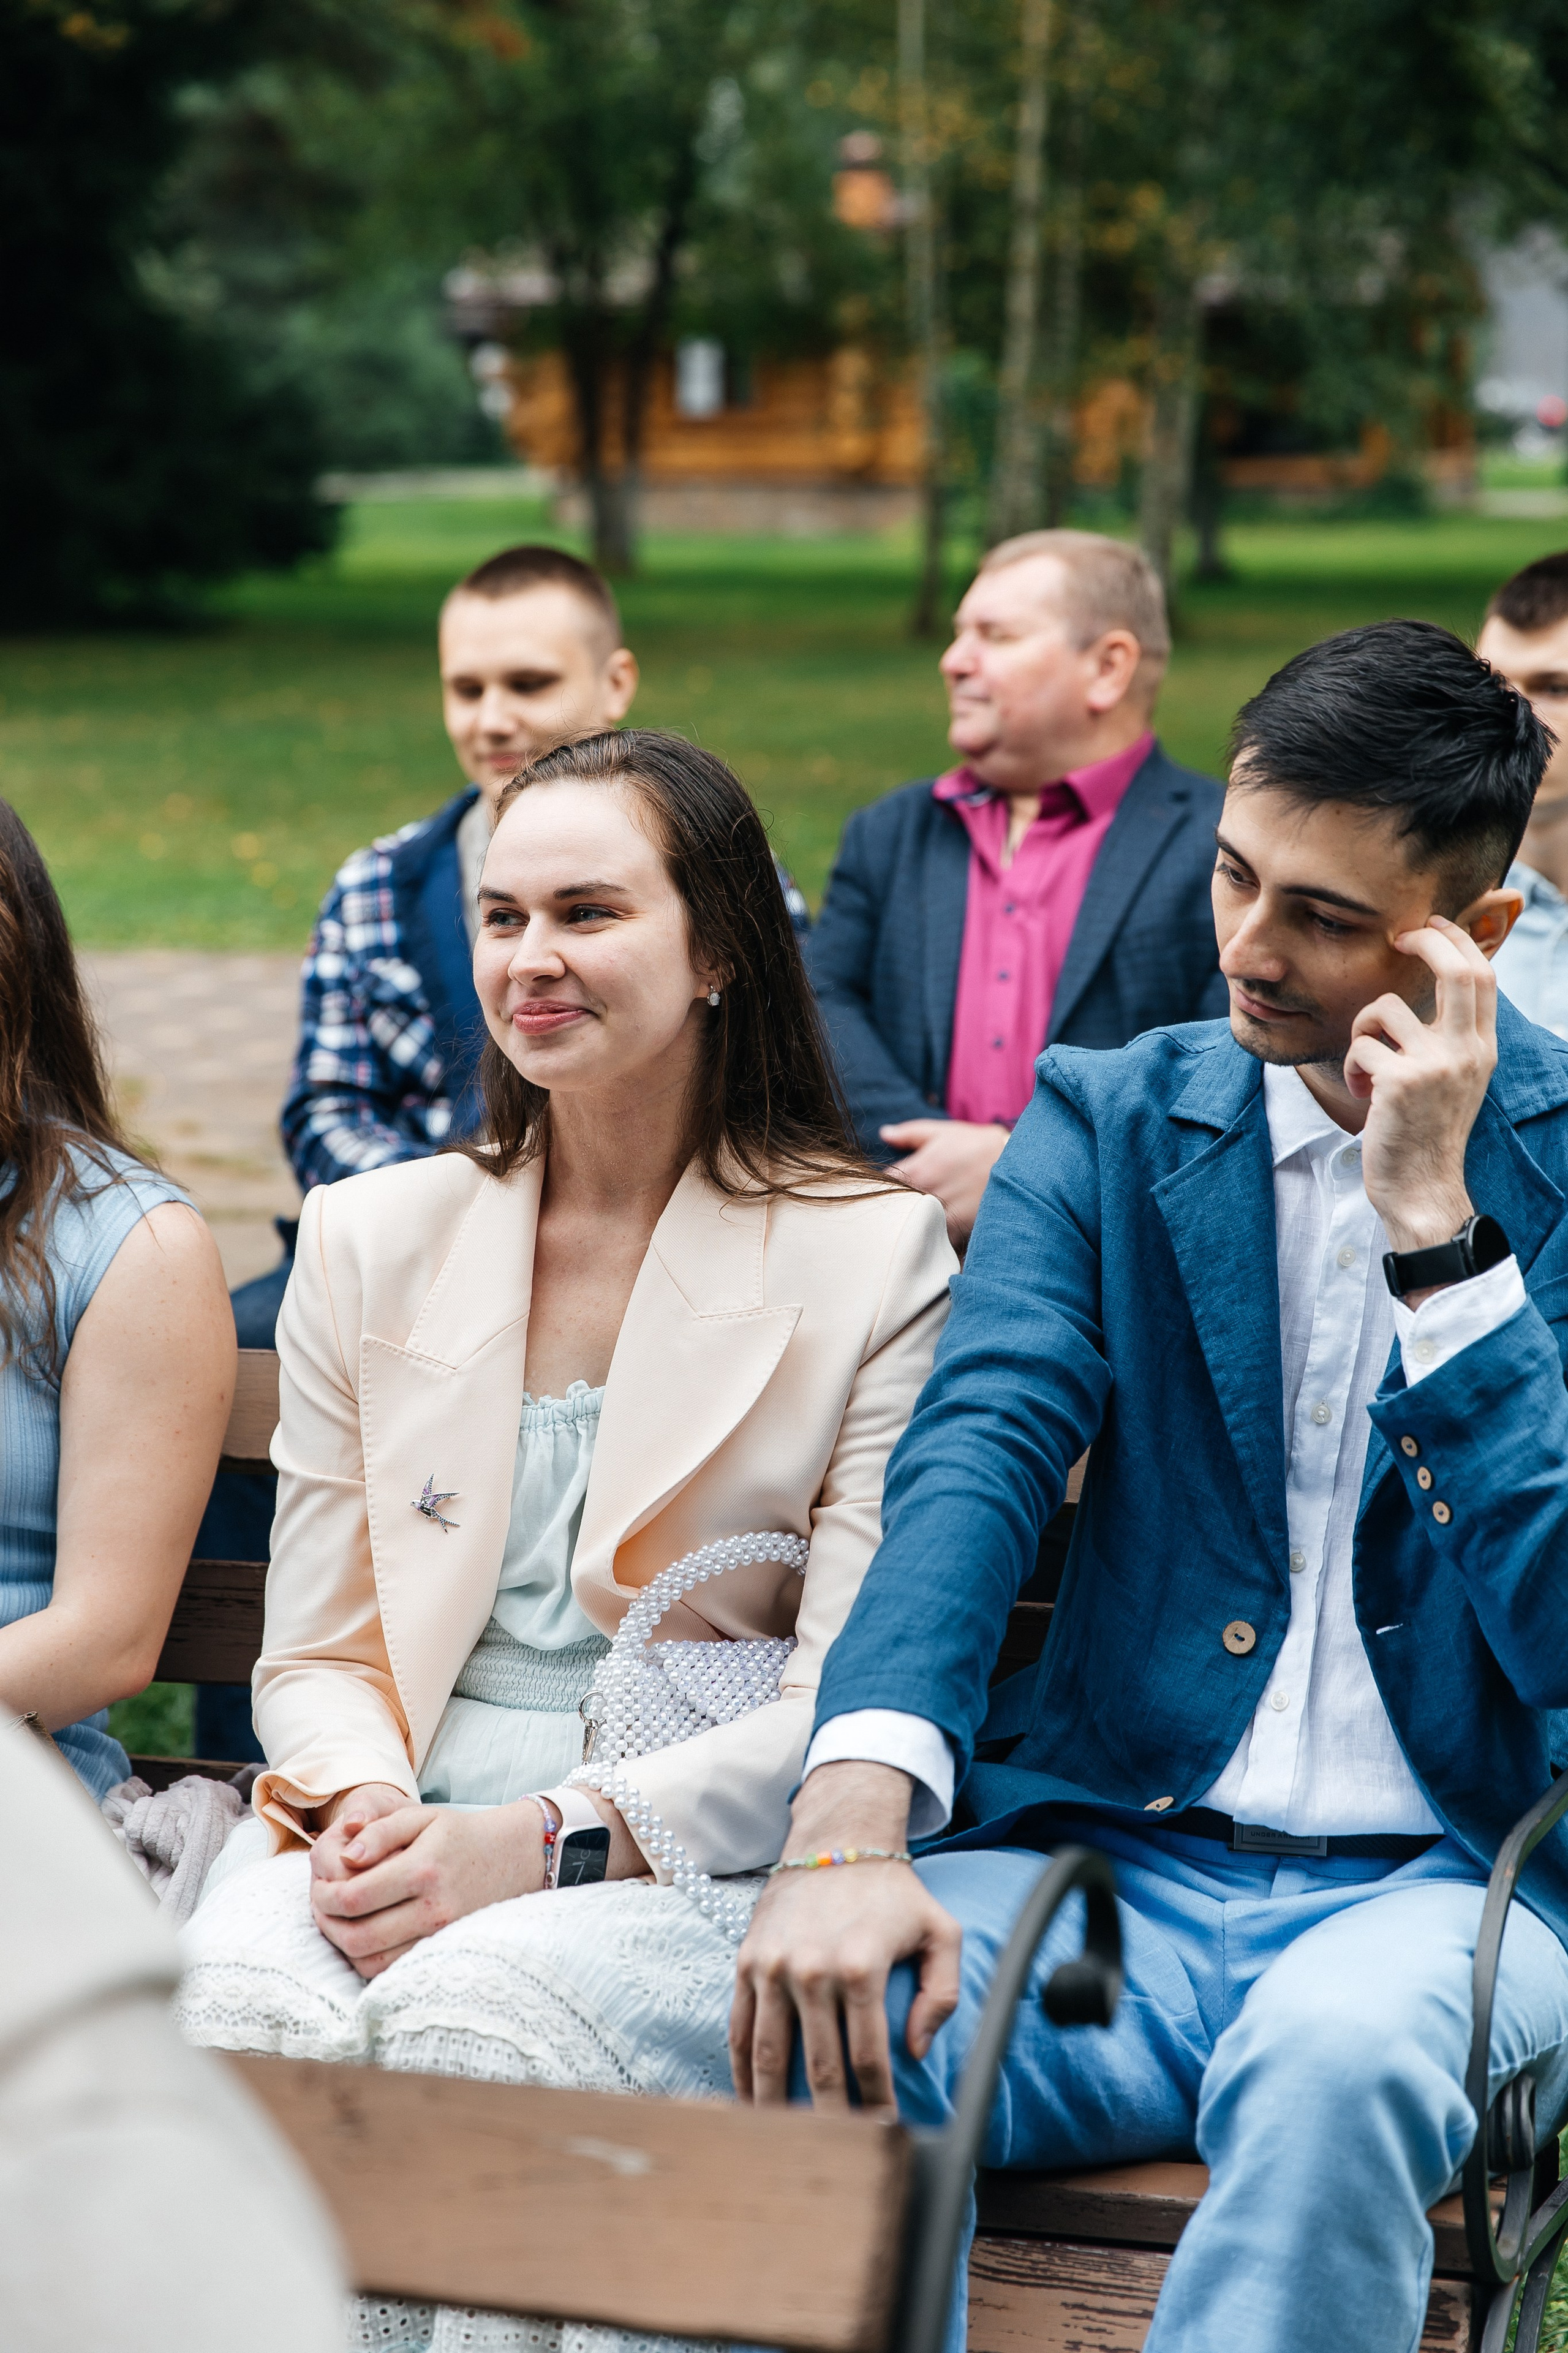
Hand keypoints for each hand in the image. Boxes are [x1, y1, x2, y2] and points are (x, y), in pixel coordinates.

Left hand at [310, 1797, 548, 1978]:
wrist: (512, 1857)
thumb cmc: (459, 1833)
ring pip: (371, 1962)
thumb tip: (346, 1856)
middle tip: (321, 1906)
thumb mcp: (421, 1816)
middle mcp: (432, 1908)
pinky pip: (392, 1970)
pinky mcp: (443, 1949)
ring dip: (343, 1947)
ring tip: (336, 1922)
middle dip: (326, 1924)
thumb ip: (380, 1830)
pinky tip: (361, 1935)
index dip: (324, 1897)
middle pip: (357, 1937)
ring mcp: (439, 1935)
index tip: (318, 1885)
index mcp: (422, 1869)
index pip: (353, 1898)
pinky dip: (366, 1960)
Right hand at [730, 1763, 960, 2112]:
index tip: (885, 2139)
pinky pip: (740, 2028)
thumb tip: (918, 2051)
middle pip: (819, 2069)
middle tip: (838, 2162)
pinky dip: (743, 2071)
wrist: (836, 1837)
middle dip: (831, 2122)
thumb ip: (942, 1993)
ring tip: (785, 2146)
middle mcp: (812, 1969)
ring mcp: (773, 1966)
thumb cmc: (895, 1891)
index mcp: (861, 1967)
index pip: (868, 2059)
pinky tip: (751, 2102)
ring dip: (777, 2108)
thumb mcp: (941, 1931)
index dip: (877, 2106)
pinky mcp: (748, 1961)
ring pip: (770, 2056)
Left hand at [880, 1120, 1008, 1246]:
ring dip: (909, 1226)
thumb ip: (909, 1133)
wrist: (1018, 1163)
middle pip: (892, 1210)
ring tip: (914, 1222)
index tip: (889, 1188)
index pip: (881, 1184)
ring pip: (910, 1228)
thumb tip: (884, 1133)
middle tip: (899, 1207)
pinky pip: (935, 1241)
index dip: (881, 1187)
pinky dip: (932, 1239)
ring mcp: (940, 1214)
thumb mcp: (943, 1132)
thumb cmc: (977, 1145)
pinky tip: (934, 1233)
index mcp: (916, 1170)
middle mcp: (924, 1194)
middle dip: (892, 1209)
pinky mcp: (957, 1231)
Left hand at [1344, 916, 1495, 1264]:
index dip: (1456, 941)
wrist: (1421, 1188)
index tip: (1431, 926)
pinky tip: (1363, 1096)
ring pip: (1384, 1010)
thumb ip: (1449, 1037)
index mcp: (1482, 1049)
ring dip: (1362, 1031)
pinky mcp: (1400, 1082)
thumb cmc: (1425, 1133)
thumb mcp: (1453, 1079)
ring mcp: (1436, 1066)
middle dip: (1424, 940)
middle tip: (1397, 937)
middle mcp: (1467, 1052)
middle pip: (1455, 970)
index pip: (1482, 977)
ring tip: (1367, 1069)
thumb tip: (1433, 986)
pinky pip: (1360, 1047)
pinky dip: (1351, 1068)